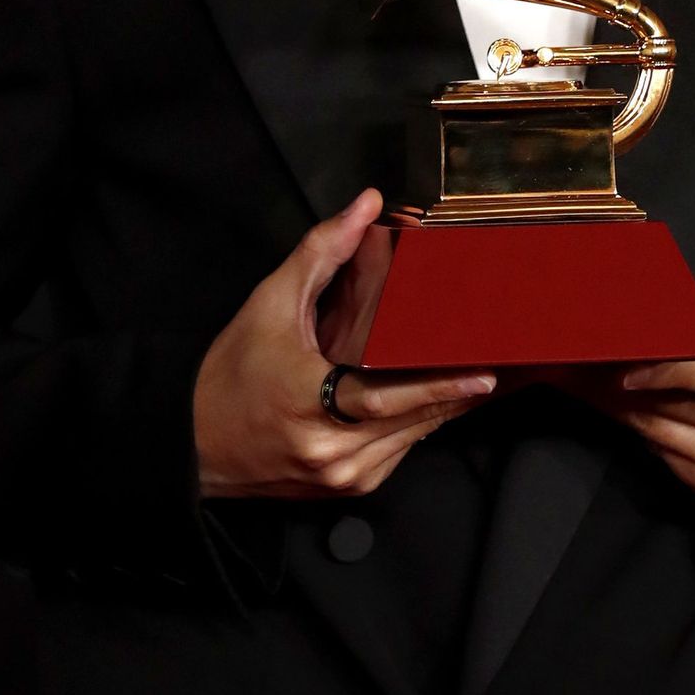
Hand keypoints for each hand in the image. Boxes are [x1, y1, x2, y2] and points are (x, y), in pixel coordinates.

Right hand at [192, 188, 497, 499]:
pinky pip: (399, 454)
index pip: (388, 399)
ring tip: (481, 376)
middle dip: (459, 391)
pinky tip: (437, 400)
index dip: (439, 388)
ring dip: (446, 408)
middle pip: (413, 420)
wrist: (191, 443)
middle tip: (503, 360)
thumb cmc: (229, 376)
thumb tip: (365, 205)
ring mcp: (341, 477)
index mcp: (310, 402)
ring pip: (412, 439)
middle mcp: (330, 450)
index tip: (483, 374)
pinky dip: (418, 425)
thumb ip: (322, 252)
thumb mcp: (270, 304)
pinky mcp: (347, 489)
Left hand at [577, 308, 694, 504]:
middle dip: (626, 385)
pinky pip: (666, 457)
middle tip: (588, 365)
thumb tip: (657, 310)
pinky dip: (646, 432)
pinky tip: (633, 410)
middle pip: (672, 406)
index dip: (660, 370)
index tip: (625, 365)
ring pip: (659, 434)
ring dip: (626, 408)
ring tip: (597, 384)